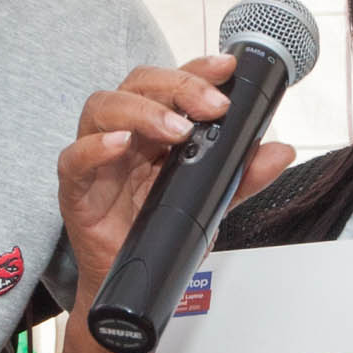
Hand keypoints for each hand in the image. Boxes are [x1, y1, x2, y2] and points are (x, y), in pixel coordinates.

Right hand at [56, 54, 294, 306]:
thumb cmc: (160, 235)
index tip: (226, 68)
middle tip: (212, 106)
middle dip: (177, 87)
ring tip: (177, 130)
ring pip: (102, 108)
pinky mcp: (76, 191)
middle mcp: (125, 136)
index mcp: (154, 130)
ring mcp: (98, 160)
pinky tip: (119, 145)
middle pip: (137, 85)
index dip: (196, 69)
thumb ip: (243, 177)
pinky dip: (94, 148)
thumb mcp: (211, 203)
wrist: (135, 285)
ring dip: (142, 111)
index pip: (170, 84)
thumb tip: (280, 152)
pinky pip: (73, 160)